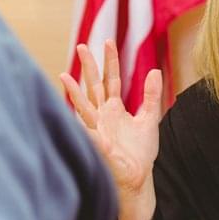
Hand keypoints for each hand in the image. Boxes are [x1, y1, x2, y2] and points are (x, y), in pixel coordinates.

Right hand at [60, 40, 160, 219]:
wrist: (138, 178)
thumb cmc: (140, 151)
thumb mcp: (150, 118)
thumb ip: (151, 95)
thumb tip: (155, 70)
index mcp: (114, 108)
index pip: (111, 79)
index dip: (110, 61)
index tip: (108, 41)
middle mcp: (102, 115)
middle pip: (94, 86)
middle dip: (89, 66)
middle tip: (83, 45)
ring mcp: (97, 128)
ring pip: (84, 105)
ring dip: (74, 91)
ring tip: (63, 75)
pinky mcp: (97, 143)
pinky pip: (86, 130)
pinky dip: (80, 120)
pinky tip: (70, 106)